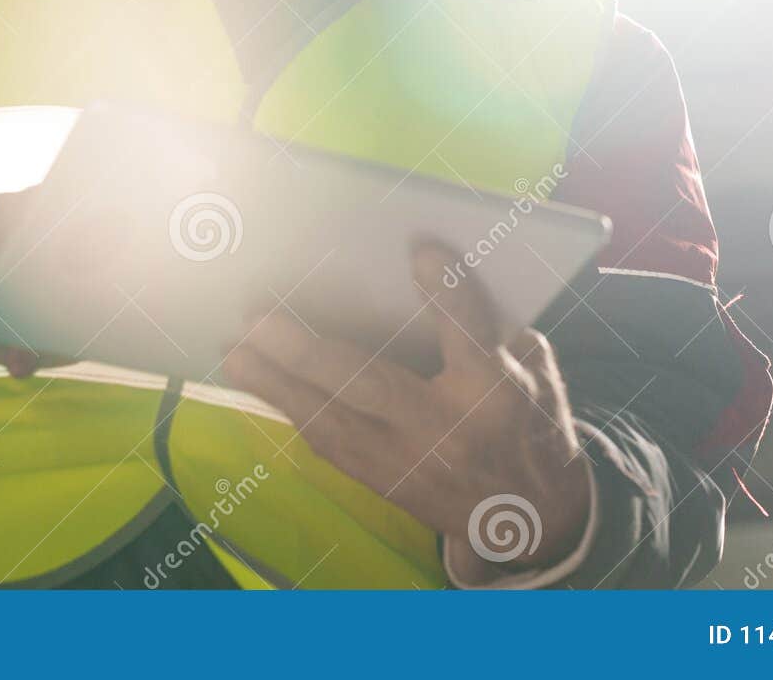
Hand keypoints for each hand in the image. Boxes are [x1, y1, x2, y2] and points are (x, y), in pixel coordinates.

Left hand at [221, 239, 591, 574]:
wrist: (532, 521)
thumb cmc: (531, 427)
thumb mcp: (537, 372)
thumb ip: (494, 328)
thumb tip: (434, 273)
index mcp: (498, 393)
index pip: (471, 334)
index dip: (448, 293)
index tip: (421, 251)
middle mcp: (447, 429)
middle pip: (372, 386)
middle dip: (309, 353)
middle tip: (259, 317)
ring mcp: (410, 463)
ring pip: (333, 422)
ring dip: (277, 385)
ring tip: (235, 351)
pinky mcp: (386, 485)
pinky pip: (329, 446)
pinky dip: (292, 410)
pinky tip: (260, 384)